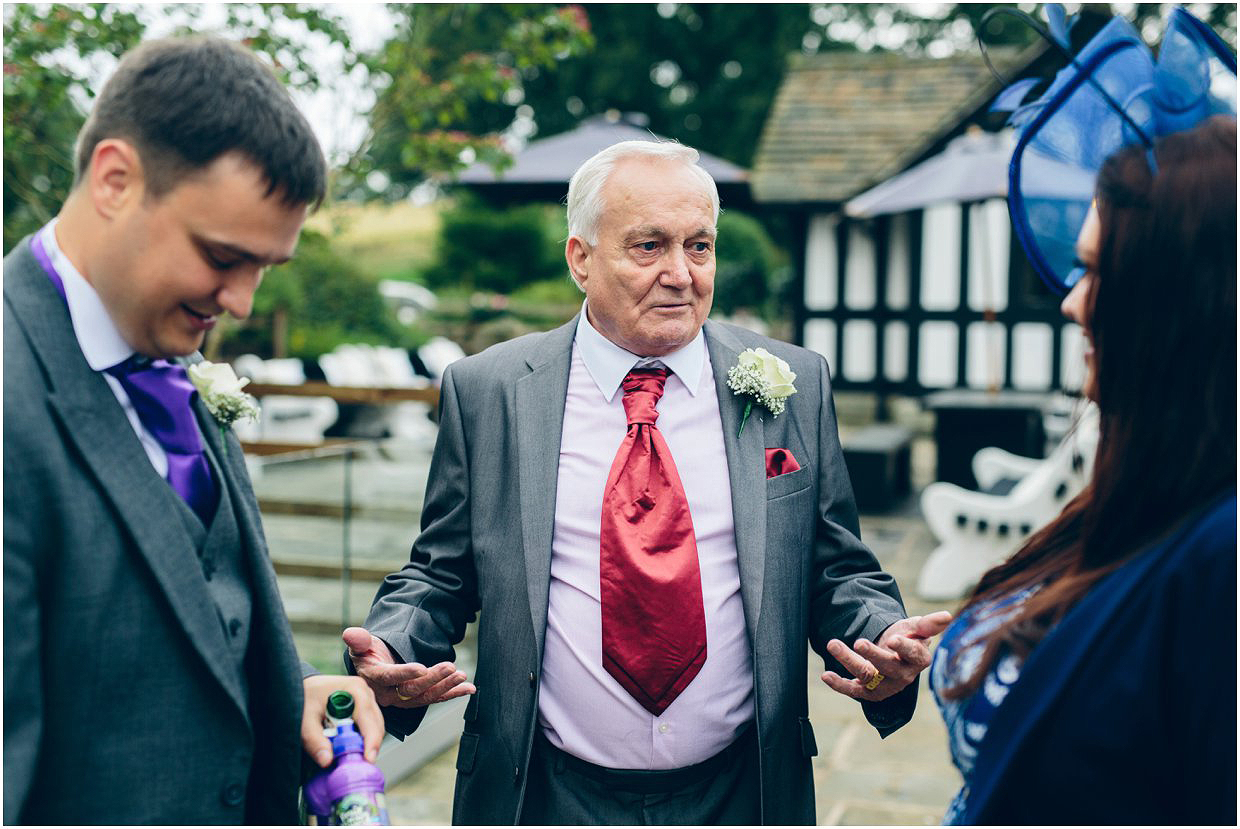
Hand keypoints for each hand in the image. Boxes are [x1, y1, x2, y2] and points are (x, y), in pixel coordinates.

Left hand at [302, 674, 383, 767]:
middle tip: (359, 765)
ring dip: (366, 744)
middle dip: (369, 746)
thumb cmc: (304, 697)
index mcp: (355, 690)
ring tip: (353, 758)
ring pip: (375, 727)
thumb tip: (327, 761)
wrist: (302, 688)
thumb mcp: (305, 719)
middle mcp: (365, 693)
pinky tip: (351, 748)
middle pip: (376, 725)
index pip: (369, 719)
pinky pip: (369, 727)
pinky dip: (362, 739)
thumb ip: (314, 740)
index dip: (371, 741)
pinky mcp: (363, 708)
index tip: (368, 759)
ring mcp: (367, 700)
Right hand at [342, 626, 475, 709]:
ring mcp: (404, 698)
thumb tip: (351, 634)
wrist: (373, 667)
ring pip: (426, 696)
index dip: (405, 673)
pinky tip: (468, 688)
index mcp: (373, 679)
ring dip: (446, 687)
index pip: (389, 677)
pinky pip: (436, 698)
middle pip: (412, 689)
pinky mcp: (417, 698)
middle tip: (450, 666)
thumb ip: (358, 640)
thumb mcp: (360, 645)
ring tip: (461, 675)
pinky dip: (453, 693)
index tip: (421, 667)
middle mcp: (388, 693)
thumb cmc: (367, 654)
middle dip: (433, 679)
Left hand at [821, 611, 952, 701]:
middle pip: (888, 667)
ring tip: (833, 644)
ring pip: (867, 676)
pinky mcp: (868, 692)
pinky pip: (854, 690)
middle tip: (859, 642)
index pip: (914, 654)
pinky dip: (839, 685)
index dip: (904, 648)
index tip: (893, 639)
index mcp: (918, 659)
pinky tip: (826, 675)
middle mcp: (903, 676)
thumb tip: (947, 616)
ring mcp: (885, 686)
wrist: (894, 652)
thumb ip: (929, 623)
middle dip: (873, 655)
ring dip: (848, 660)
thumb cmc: (908, 638)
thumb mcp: (917, 627)